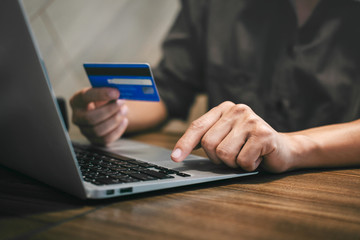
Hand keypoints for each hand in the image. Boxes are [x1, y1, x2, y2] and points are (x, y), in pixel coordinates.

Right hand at [70, 87, 128, 145]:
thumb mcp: (104, 92)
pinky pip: (105, 139)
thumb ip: (108, 90)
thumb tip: (121, 90)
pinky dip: (117, 130)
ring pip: (98, 130)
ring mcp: (84, 130)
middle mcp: (77, 117)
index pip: (85, 97)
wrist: (107, 110)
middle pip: (90, 118)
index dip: (101, 94)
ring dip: (114, 120)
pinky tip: (124, 121)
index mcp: (77, 100)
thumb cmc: (104, 99)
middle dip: (109, 110)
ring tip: (124, 110)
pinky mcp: (94, 140)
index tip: (116, 92)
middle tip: (122, 103)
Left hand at [171, 101, 298, 172]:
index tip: (176, 158)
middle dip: (218, 158)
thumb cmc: (249, 146)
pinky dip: (248, 166)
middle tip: (233, 155)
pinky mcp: (263, 133)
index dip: (185, 143)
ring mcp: (251, 120)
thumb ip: (207, 138)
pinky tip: (257, 158)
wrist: (283, 149)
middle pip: (208, 143)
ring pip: (224, 154)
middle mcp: (236, 110)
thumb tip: (178, 152)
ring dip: (233, 163)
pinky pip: (242, 161)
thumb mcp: (226, 137)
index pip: (198, 126)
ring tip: (245, 155)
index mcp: (224, 108)